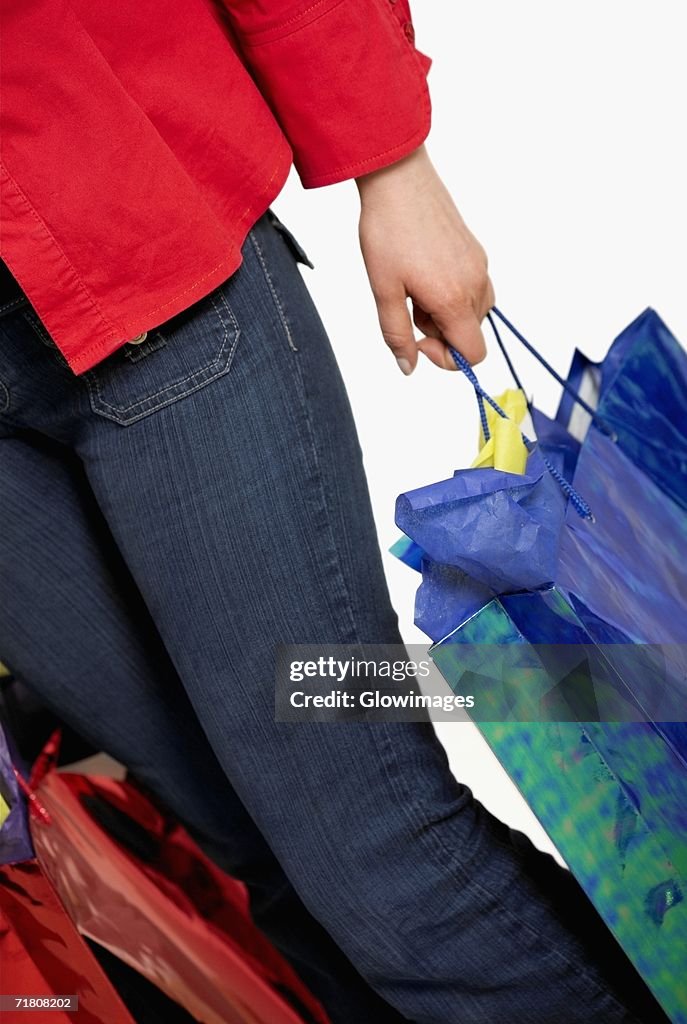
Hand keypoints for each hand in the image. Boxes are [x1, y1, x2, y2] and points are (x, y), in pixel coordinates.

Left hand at [356, 145, 493, 373]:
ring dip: (446, 314)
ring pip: (473, 313)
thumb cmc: (388, 231)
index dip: (447, 360)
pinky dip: (452, 294)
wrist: (399, 180)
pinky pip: (473, 289)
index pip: (473, 354)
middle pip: (471, 335)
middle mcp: (476, 284)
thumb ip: (396, 334)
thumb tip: (409, 367)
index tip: (419, 343)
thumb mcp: (383, 291)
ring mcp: (480, 266)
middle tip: (409, 307)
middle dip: (441, 333)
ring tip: (416, 289)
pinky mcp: (477, 252)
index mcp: (454, 298)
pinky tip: (425, 272)